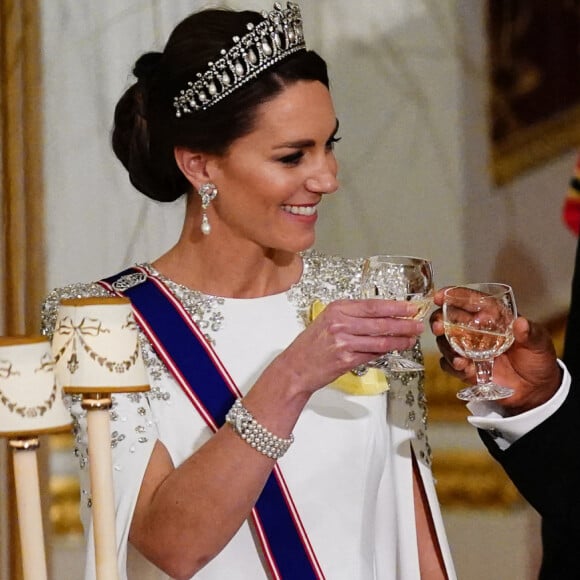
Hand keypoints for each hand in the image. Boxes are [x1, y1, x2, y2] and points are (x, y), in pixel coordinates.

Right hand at [273, 298, 422, 393]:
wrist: (295, 368)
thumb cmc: (311, 345)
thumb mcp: (328, 321)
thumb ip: (352, 316)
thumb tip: (382, 316)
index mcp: (337, 309)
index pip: (373, 305)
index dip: (395, 307)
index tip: (410, 307)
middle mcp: (340, 324)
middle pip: (380, 322)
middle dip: (403, 323)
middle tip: (417, 324)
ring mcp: (344, 343)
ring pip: (380, 340)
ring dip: (399, 340)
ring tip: (411, 339)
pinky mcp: (347, 360)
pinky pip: (373, 354)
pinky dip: (385, 352)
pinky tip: (394, 349)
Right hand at [430, 288, 561, 414]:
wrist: (536, 390)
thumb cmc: (538, 360)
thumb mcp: (540, 343)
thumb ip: (530, 333)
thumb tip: (521, 323)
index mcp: (492, 317)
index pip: (470, 301)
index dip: (453, 295)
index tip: (440, 296)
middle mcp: (476, 330)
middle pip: (448, 319)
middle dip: (439, 320)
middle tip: (439, 326)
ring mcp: (468, 349)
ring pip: (445, 342)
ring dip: (446, 346)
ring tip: (457, 356)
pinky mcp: (466, 368)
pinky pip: (450, 365)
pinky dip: (452, 365)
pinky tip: (462, 367)